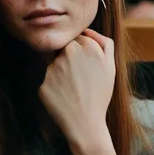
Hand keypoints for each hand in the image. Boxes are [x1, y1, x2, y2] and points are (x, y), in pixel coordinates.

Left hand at [38, 29, 114, 148]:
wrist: (86, 123)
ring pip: (54, 64)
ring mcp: (53, 68)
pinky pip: (47, 82)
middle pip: (63, 49)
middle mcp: (68, 53)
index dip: (82, 53)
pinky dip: (54, 89)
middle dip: (69, 59)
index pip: (76, 39)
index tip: (86, 67)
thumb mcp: (111, 66)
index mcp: (86, 46)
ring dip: (61, 73)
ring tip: (73, 90)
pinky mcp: (43, 84)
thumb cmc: (100, 95)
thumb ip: (104, 43)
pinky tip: (64, 98)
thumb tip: (87, 31)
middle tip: (79, 78)